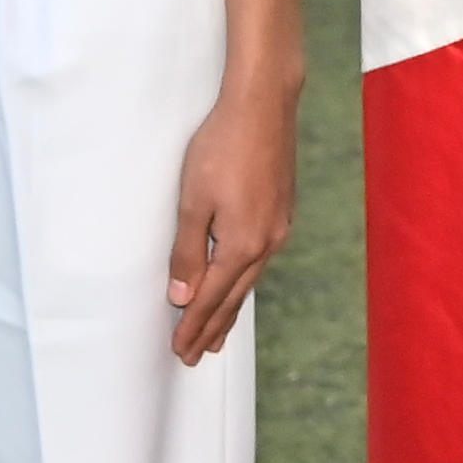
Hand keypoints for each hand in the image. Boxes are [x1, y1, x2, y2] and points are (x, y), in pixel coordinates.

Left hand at [166, 73, 295, 361]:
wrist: (264, 106)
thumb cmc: (222, 147)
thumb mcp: (193, 200)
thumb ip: (187, 250)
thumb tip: (182, 296)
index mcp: (242, 245)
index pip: (211, 298)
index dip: (193, 326)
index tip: (179, 350)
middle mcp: (266, 244)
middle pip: (234, 298)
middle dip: (213, 328)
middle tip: (195, 356)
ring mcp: (278, 228)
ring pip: (249, 281)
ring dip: (230, 309)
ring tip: (218, 333)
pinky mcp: (282, 212)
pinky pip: (260, 262)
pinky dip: (244, 282)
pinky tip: (240, 283)